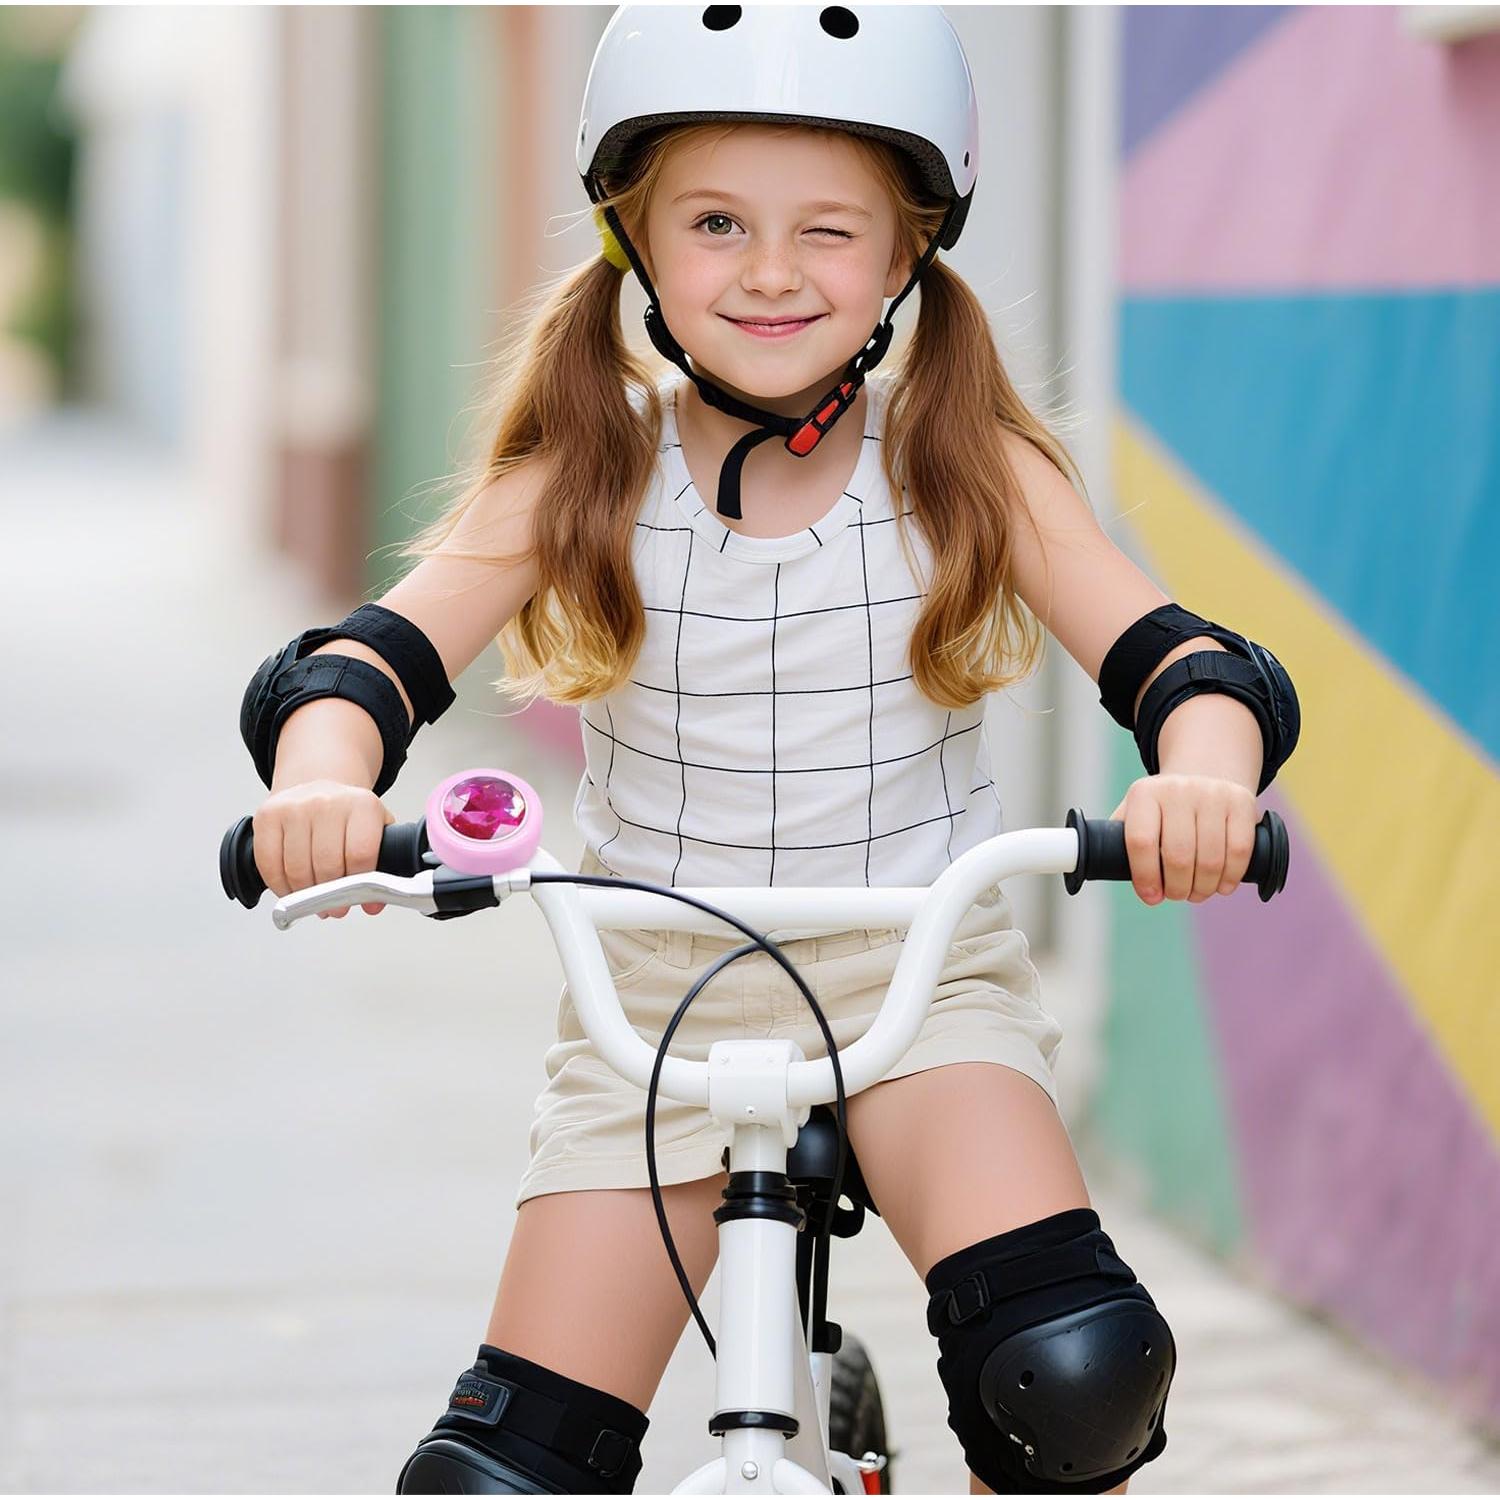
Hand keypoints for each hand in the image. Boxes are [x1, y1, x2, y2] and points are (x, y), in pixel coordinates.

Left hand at [1109, 773, 1258, 904]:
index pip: (1141, 842)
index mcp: (1144, 793)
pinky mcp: (1241, 801)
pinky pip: (1239, 851)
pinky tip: (1222, 885)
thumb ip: (1120, 843)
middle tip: (1177, 895)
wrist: (1204, 774)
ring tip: (1198, 892)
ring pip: (1211, 859)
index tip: (1151, 897)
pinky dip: (1231, 877)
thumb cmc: (1163, 810)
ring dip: (1204, 888)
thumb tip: (1119, 876)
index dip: (1146, 877)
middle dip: (1178, 888)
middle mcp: (1177, 788)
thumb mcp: (1136, 815)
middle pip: (1178, 856)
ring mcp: (1212, 793)